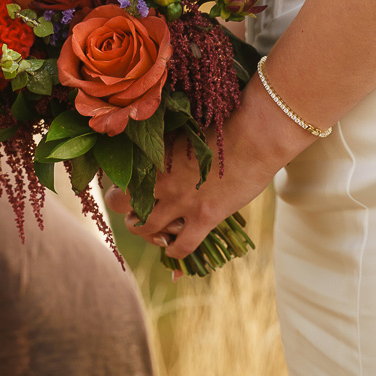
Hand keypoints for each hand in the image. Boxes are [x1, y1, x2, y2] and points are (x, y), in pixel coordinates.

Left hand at [105, 76, 314, 259]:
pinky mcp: (203, 218)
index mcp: (154, 155)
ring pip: (144, 228)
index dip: (120, 180)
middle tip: (137, 211)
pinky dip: (175, 252)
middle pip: (120, 203)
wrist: (255, 135)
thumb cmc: (226, 122)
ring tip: (153, 232)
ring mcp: (180, 201)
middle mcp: (160, 179)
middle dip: (125, 208)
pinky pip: (181, 247)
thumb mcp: (188, 129)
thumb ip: (170, 143)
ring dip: (146, 232)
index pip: (120, 172)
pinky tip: (175, 250)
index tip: (128, 185)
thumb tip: (163, 146)